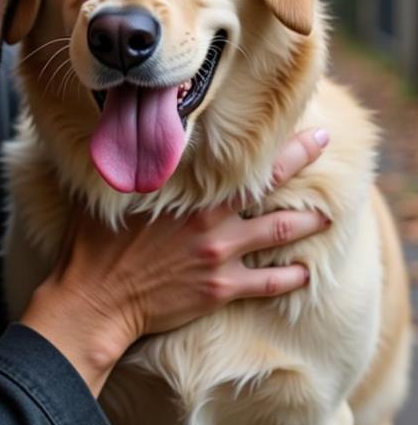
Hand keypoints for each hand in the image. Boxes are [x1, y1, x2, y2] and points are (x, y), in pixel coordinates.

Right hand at [20, 127, 329, 395]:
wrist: (99, 295)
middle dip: (301, 163)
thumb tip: (127, 135)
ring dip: (307, 222)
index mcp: (189, 194)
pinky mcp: (221, 288)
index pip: (243, 162)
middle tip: (323, 146)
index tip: (305, 130)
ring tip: (326, 216)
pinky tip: (304, 273)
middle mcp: (212, 220)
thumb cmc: (98, 241)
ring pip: (279, 233)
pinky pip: (268, 282)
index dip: (279, 145)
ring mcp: (220, 255)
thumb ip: (133, 167)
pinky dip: (291, 277)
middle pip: (271, 188)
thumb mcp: (112, 192)